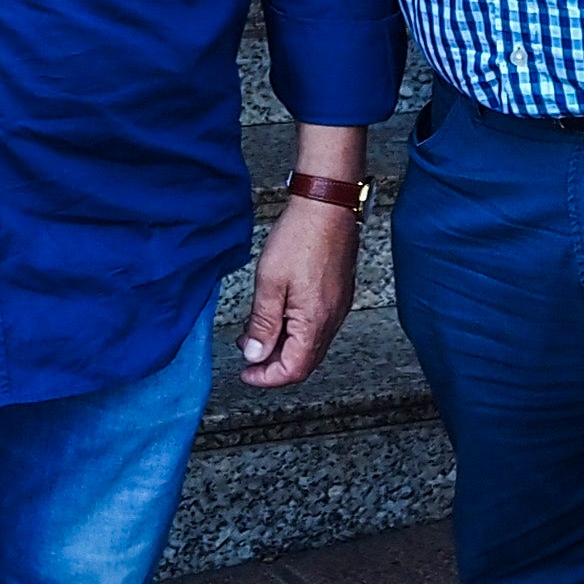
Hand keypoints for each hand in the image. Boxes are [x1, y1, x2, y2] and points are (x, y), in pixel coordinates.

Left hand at [240, 186, 358, 386]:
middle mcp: (331, 320)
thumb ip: (262, 324)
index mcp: (315, 322)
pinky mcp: (338, 296)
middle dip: (273, 364)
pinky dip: (294, 330)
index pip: (293, 369)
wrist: (327, 205)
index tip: (246, 373)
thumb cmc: (300, 238)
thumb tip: (256, 354)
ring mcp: (337, 308)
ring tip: (255, 332)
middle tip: (247, 353)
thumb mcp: (269, 283)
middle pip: (304, 362)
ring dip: (282, 346)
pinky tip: (276, 315)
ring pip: (310, 345)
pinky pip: (316, 327)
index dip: (267, 377)